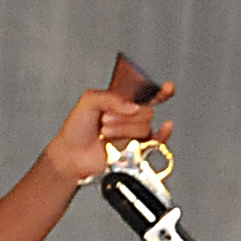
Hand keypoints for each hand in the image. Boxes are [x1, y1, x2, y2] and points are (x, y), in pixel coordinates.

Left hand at [41, 80, 172, 186]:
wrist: (72, 153)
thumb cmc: (77, 128)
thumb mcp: (89, 100)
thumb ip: (112, 97)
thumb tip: (133, 107)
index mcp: (122, 103)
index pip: (147, 94)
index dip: (161, 91)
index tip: (168, 87)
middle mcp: (130, 117)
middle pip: (146, 112)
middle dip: (124, 116)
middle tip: (105, 119)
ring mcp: (134, 133)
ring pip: (144, 128)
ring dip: (122, 130)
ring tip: (104, 133)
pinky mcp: (137, 149)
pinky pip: (156, 142)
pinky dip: (162, 135)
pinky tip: (164, 129)